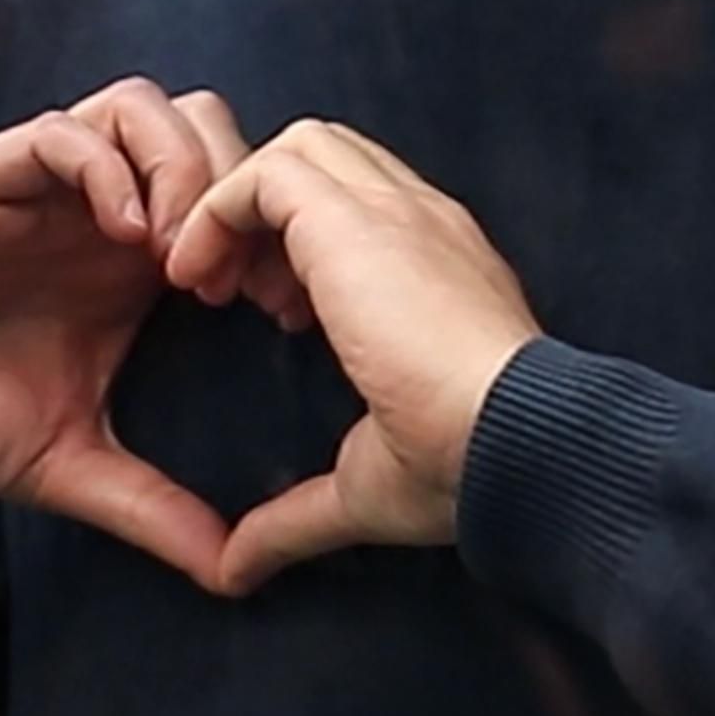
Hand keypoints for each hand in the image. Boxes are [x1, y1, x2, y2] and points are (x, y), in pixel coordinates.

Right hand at [0, 79, 264, 585]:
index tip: (284, 314)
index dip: (273, 237)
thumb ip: (147, 505)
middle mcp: (94, 210)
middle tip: (237, 280)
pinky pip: (59, 130)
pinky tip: (121, 234)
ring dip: (180, 166)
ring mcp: (40, 186)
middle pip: (205, 128)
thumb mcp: (62, 464)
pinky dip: (105, 165)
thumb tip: (232, 571)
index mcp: (128, 263)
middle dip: (240, 186)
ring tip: (179, 255)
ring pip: (142, 108)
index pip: (231, 196)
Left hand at [165, 120, 541, 595]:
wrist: (513, 439)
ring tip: (210, 284)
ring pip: (299, 148)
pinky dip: (220, 210)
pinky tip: (201, 279)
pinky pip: (266, 171)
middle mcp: (423, 221)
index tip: (276, 317)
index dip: (302, 248)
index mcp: (441, 268)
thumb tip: (237, 567)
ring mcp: (394, 209)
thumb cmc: (466, 467)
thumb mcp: (367, 485)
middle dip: (268, 212)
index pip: (364, 206)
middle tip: (235, 294)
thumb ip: (295, 514)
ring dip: (240, 204)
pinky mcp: (353, 216)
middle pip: (329, 158)